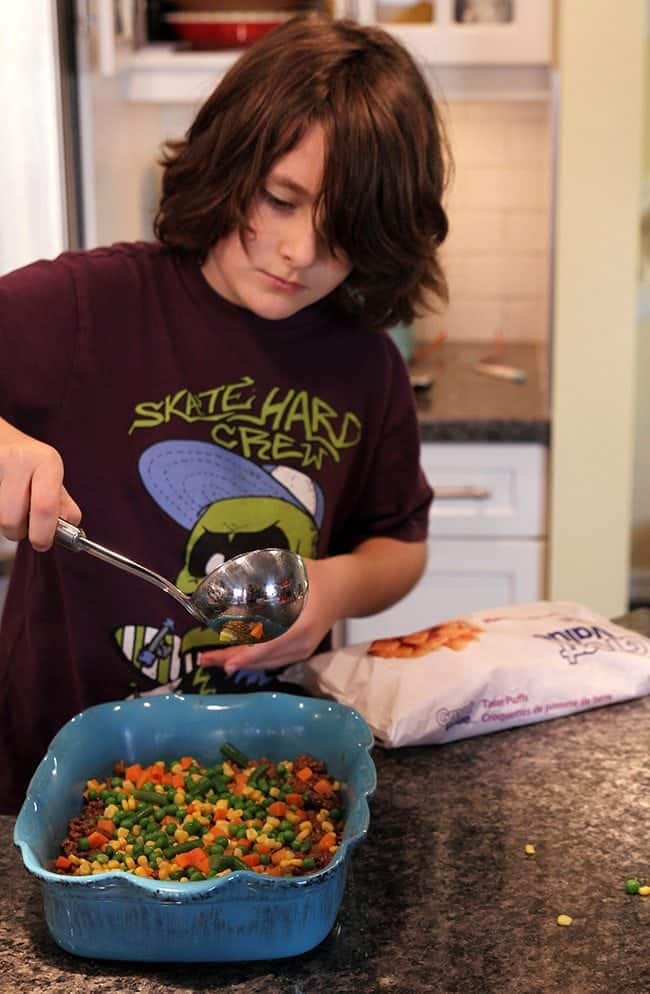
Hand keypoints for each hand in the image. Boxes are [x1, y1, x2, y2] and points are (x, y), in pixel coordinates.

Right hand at [0, 421, 80, 549]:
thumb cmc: (31, 463)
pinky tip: (5, 502)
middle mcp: (19, 460)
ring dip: (7, 524)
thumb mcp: (53, 476)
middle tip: (25, 526)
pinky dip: (0, 514)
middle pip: (11, 519)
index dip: (43, 533)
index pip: (44, 506)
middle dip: (19, 532)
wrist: (2, 440)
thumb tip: (69, 527)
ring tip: (14, 509)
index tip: (43, 544)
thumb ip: (63, 504)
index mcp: (46, 462)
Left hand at [199, 557, 340, 674]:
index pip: (272, 644)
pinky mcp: (300, 652)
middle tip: (205, 659)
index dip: (249, 655)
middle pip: (264, 657)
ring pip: (266, 662)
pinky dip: (251, 659)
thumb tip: (229, 593)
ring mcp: (303, 650)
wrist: (342, 589)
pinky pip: (272, 660)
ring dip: (238, 660)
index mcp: (303, 622)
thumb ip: (263, 582)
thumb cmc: (314, 577)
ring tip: (212, 658)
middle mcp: (303, 642)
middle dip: (233, 659)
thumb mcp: (290, 573)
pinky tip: (232, 657)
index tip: (229, 663)